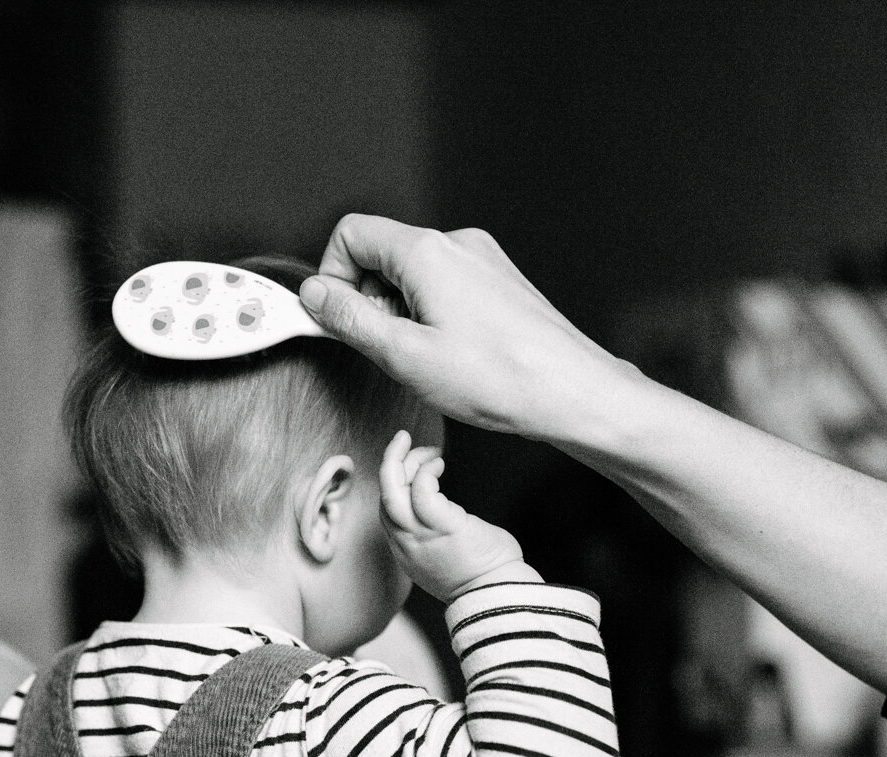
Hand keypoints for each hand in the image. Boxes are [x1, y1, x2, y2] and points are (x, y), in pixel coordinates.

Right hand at [299, 216, 639, 443]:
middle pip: (383, 252)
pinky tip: (453, 355)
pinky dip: (433, 314)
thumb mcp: (404, 355)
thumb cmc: (500, 378)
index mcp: (428, 251)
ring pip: (414, 272)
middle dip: (369, 298)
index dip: (333, 276)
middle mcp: (457, 244)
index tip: (339, 318)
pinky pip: (446, 285)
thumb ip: (350, 320)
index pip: (352, 233)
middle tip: (386, 348)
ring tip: (426, 357)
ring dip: (402, 311)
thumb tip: (313, 295)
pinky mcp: (500, 282)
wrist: (572, 392)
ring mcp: (483, 260)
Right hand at [378, 430, 540, 599]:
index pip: (387, 509)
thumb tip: (444, 519)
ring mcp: (421, 535)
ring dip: (403, 460)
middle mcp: (406, 543)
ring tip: (424, 447)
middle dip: (390, 462)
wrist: (499, 595)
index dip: (396, 482)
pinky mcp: (441, 527)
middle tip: (404, 439)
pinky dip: (426, 471)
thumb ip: (435, 537)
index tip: (416, 467)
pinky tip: (441, 463)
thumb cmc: (482, 575)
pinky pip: (421, 491)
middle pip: (384, 495)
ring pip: (392, 490)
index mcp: (407, 550)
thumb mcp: (447, 557)